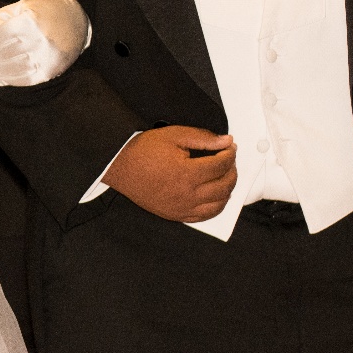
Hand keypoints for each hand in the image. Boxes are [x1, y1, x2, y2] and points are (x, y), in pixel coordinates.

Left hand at [0, 0, 89, 85]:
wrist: (75, 19)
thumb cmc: (39, 12)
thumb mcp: (16, 10)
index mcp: (28, 21)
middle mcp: (39, 40)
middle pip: (3, 54)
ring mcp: (47, 57)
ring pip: (13, 69)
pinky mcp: (52, 70)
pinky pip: (26, 79)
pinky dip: (10, 81)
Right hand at [101, 126, 236, 222]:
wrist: (120, 168)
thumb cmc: (143, 151)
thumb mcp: (173, 135)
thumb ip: (202, 138)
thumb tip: (226, 141)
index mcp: (187, 173)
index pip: (221, 165)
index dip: (230, 154)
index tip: (230, 147)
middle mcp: (187, 194)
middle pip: (224, 186)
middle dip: (232, 170)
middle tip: (230, 160)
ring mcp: (182, 208)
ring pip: (218, 204)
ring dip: (228, 190)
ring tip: (225, 176)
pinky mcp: (177, 215)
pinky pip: (205, 217)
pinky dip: (216, 207)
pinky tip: (216, 196)